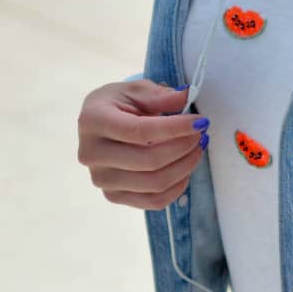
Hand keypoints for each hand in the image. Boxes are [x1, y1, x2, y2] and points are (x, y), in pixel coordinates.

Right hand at [77, 80, 209, 209]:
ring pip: (155, 184)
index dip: (174, 128)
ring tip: (197, 149)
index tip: (200, 122)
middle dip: (184, 147)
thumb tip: (186, 97)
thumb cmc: (120, 104)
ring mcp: (101, 179)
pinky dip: (177, 187)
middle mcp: (91, 153)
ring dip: (185, 166)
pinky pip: (154, 201)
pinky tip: (185, 169)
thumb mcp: (136, 90)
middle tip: (201, 135)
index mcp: (93, 121)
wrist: (101, 126)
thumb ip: (160, 95)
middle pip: (149, 161)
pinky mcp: (113, 196)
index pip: (139, 131)